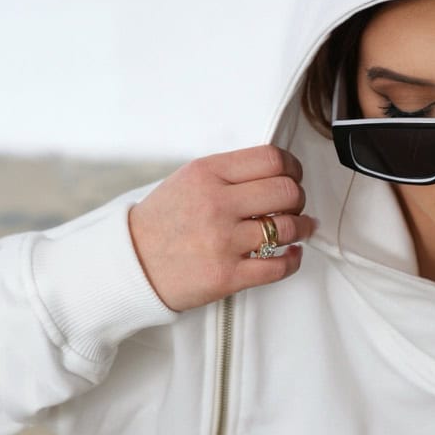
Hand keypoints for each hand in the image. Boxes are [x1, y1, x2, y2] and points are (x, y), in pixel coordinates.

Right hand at [127, 144, 317, 311]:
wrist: (132, 264)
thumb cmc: (161, 223)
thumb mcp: (187, 180)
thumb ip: (227, 174)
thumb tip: (275, 174)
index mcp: (206, 174)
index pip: (270, 159)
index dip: (292, 167)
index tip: (294, 176)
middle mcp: (216, 204)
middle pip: (286, 191)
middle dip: (299, 198)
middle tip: (295, 205)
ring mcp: (223, 241)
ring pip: (288, 228)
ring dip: (302, 228)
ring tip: (299, 229)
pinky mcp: (227, 276)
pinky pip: (279, 266)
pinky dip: (294, 259)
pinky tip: (292, 254)